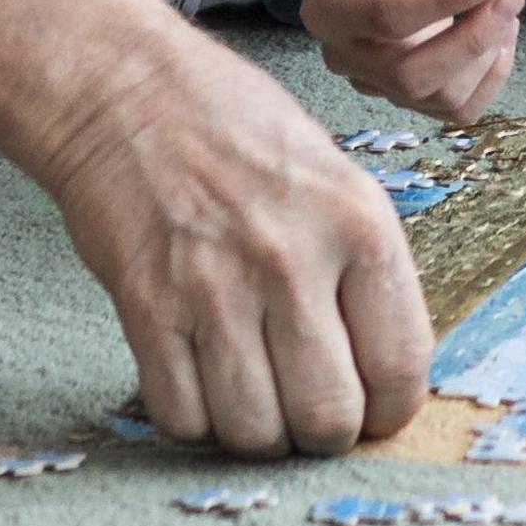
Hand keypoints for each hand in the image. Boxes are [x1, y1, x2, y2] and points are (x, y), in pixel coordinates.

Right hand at [33, 24, 433, 453]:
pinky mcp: (149, 310)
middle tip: (307, 411)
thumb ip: (363, 269)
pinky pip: (184, 417)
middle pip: (328, 417)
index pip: (401, 365)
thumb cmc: (233, 128)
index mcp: (358, 223)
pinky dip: (194, 420)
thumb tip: (381, 369)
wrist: (125, 91)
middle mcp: (293, 261)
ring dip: (257, 433)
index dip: (390, 409)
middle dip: (323, 433)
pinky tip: (200, 382)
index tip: (374, 410)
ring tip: (253, 396)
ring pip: (255, 433)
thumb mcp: (334, 176)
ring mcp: (216, 289)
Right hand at [294, 0, 524, 122]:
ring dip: (487, 57)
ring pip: (440, 100)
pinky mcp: (407, 93)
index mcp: (328, 6)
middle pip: (410, 76)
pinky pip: (457, 107)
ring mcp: (374, 80)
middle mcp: (343, 54)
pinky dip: (490, 76)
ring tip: (506, 6)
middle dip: (472, 40)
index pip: (388, 17)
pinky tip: (500, 35)